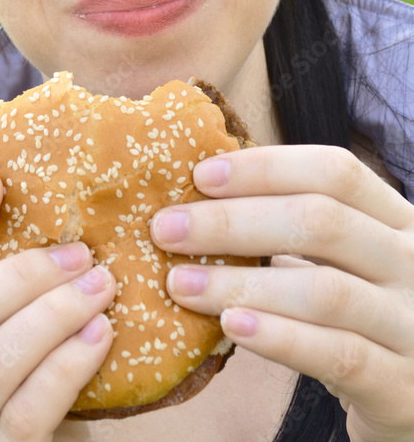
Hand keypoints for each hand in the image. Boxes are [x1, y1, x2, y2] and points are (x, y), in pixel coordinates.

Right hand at [0, 172, 116, 440]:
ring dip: (52, 315)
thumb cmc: (36, 405)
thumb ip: (8, 304)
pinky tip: (102, 336)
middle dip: (17, 277)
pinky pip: (26, 414)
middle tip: (80, 252)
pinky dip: (66, 367)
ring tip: (102, 286)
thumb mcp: (7, 352)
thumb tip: (59, 211)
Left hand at [148, 145, 413, 441]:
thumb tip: (195, 198)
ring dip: (241, 282)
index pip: (335, 172)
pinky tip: (231, 325)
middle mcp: (412, 262)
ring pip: (324, 291)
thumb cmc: (359, 313)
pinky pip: (338, 354)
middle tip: (165, 229)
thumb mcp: (343, 258)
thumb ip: (293, 226)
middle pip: (322, 222)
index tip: (199, 176)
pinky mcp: (401, 385)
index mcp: (395, 218)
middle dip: (232, 221)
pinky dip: (280, 337)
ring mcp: (412, 324)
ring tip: (180, 282)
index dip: (265, 168)